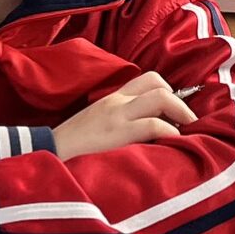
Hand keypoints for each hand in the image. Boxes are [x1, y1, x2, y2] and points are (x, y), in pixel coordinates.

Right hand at [53, 70, 196, 157]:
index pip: (147, 79)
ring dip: (181, 112)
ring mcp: (117, 115)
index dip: (168, 91)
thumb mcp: (96, 125)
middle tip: (188, 122)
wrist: (46, 154)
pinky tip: (174, 142)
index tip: (176, 111)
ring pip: (161, 97)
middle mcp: (116, 102)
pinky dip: (170, 131)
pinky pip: (153, 124)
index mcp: (112, 99)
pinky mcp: (118, 133)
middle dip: (180, 100)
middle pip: (158, 83)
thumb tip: (150, 130)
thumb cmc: (71, 147)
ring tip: (189, 131)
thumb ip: (119, 121)